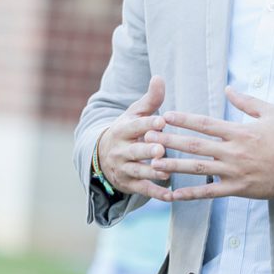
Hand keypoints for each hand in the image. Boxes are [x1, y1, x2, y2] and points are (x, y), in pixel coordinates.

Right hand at [96, 76, 172, 200]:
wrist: (103, 155)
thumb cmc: (128, 129)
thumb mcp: (135, 113)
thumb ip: (150, 99)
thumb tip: (160, 77)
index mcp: (123, 129)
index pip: (135, 126)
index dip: (148, 124)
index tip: (161, 121)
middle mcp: (120, 150)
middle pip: (134, 151)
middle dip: (147, 151)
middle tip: (160, 150)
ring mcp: (123, 168)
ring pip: (138, 171)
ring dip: (152, 173)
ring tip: (166, 173)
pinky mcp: (128, 184)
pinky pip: (142, 190)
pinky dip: (155, 194)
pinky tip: (170, 196)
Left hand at [144, 86, 273, 200]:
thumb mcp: (270, 112)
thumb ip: (246, 101)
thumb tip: (227, 89)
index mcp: (239, 131)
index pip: (205, 123)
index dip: (183, 119)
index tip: (165, 115)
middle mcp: (233, 151)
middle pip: (195, 145)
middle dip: (170, 141)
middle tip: (148, 138)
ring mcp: (234, 171)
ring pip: (198, 169)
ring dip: (174, 167)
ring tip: (153, 164)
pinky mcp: (238, 189)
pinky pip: (210, 192)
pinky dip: (191, 194)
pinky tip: (174, 194)